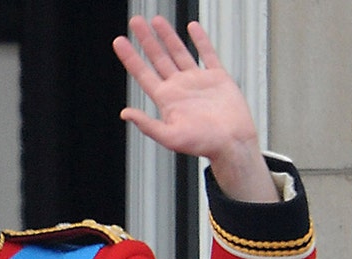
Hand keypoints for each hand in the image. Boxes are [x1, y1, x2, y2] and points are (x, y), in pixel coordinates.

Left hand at [114, 15, 276, 201]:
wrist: (232, 143)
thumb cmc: (203, 145)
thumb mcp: (170, 137)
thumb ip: (147, 124)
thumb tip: (125, 113)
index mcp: (166, 99)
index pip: (143, 73)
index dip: (130, 57)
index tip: (119, 41)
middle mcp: (179, 87)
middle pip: (158, 58)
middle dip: (146, 39)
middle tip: (135, 22)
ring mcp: (197, 81)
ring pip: (178, 52)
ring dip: (167, 36)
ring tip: (156, 21)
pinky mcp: (217, 77)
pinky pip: (206, 54)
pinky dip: (200, 40)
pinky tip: (191, 28)